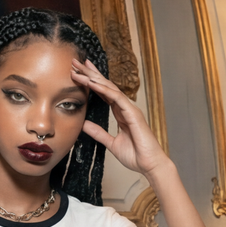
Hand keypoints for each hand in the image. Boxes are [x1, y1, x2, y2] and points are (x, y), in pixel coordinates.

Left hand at [72, 59, 168, 175]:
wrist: (149, 165)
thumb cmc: (135, 155)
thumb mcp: (111, 143)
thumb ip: (98, 132)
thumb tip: (84, 124)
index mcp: (121, 113)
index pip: (104, 93)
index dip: (91, 82)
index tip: (78, 73)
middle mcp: (125, 107)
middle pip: (105, 86)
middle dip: (90, 73)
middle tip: (75, 62)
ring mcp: (130, 109)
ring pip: (110, 88)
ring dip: (93, 77)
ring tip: (79, 68)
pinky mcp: (133, 114)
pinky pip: (116, 98)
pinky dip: (104, 89)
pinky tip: (92, 83)